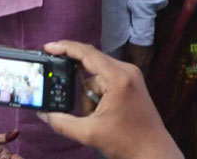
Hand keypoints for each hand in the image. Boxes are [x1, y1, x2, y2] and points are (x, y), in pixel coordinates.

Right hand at [39, 40, 180, 158]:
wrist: (154, 153)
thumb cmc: (126, 142)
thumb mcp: (89, 133)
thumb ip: (62, 122)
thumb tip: (42, 113)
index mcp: (118, 77)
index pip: (86, 53)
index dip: (65, 47)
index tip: (47, 47)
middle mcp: (126, 70)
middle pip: (91, 64)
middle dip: (79, 85)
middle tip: (64, 90)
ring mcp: (131, 76)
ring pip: (97, 77)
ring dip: (90, 96)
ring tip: (95, 118)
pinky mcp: (132, 84)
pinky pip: (106, 81)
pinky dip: (98, 96)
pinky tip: (102, 115)